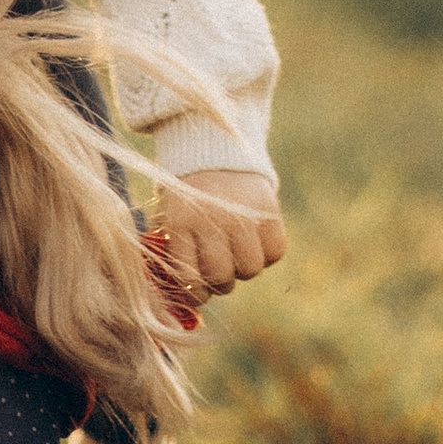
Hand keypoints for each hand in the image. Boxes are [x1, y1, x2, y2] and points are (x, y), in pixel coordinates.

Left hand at [150, 167, 284, 301]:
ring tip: (236, 252)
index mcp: (181, 224)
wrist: (210, 149)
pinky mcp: (268, 210)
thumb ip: (168, 253)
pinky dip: (267, 253)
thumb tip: (175, 294)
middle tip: (218, 271)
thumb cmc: (185, 195)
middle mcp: (212, 221)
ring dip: (244, 268)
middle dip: (220, 283)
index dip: (194, 295)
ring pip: (251, 269)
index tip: (196, 292)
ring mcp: (242, 215)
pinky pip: (275, 252)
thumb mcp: (167, 217)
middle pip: (222, 277)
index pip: (189, 278)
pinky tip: (255, 241)